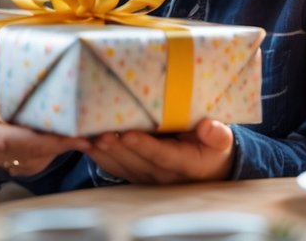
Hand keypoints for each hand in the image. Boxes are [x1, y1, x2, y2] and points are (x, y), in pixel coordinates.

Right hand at [0, 64, 86, 179]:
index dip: (40, 138)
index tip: (75, 134)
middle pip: (19, 152)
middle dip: (60, 142)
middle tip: (102, 126)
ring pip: (19, 156)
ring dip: (54, 142)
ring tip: (92, 123)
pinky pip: (10, 151)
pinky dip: (37, 140)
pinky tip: (59, 122)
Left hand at [85, 119, 233, 184]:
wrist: (208, 169)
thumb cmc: (212, 148)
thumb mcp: (221, 141)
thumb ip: (217, 135)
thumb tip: (210, 127)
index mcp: (185, 164)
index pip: (162, 156)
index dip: (145, 146)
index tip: (129, 135)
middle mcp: (163, 175)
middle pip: (135, 162)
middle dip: (116, 148)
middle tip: (99, 133)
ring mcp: (146, 176)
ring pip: (121, 166)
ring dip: (103, 153)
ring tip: (86, 137)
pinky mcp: (135, 174)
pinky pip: (114, 168)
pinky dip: (98, 156)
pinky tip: (84, 143)